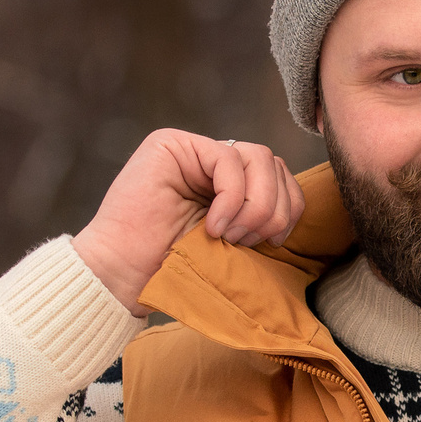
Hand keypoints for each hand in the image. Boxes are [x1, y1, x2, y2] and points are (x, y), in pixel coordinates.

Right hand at [73, 130, 304, 314]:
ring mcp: (192, 150)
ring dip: (255, 204)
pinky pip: (228, 159)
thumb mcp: (235, 242)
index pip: (281, 177)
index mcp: (230, 184)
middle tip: (246, 242)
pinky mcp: (172, 145)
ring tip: (230, 235)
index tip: (272, 243)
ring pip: (259, 156)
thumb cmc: (175, 269)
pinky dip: (232, 197)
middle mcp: (212, 161)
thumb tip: (296, 207)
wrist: (124, 276)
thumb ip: (261, 218)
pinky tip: (214, 225)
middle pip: (274, 164)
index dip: (289, 209)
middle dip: (274, 209)